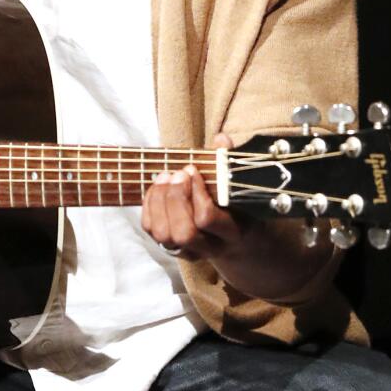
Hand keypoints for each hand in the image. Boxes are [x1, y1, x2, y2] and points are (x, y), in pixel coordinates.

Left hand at [140, 135, 244, 260]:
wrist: (237, 242)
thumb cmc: (240, 208)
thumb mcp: (241, 189)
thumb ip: (230, 164)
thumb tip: (221, 139)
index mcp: (232, 232)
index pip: (206, 219)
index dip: (196, 193)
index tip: (194, 171)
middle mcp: (209, 247)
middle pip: (182, 232)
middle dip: (175, 199)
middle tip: (178, 174)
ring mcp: (188, 251)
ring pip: (163, 235)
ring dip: (159, 202)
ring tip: (166, 176)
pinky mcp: (171, 248)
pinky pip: (151, 230)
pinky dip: (149, 205)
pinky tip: (158, 187)